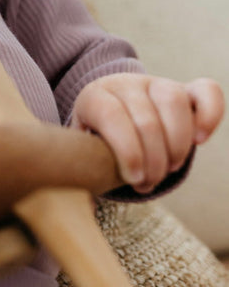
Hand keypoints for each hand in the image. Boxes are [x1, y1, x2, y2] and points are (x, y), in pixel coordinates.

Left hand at [70, 73, 223, 194]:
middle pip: (146, 118)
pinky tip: (200, 140)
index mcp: (95, 96)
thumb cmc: (97, 141)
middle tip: (148, 182)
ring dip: (176, 144)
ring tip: (169, 167)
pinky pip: (207, 92)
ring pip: (174, 101)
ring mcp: (156, 83)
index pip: (111, 116)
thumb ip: (81, 164)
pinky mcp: (185, 89)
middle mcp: (125, 84)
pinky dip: (210, 115)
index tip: (134, 179)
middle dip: (152, 160)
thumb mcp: (82, 148)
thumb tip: (76, 203)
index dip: (127, 151)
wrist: (112, 113)